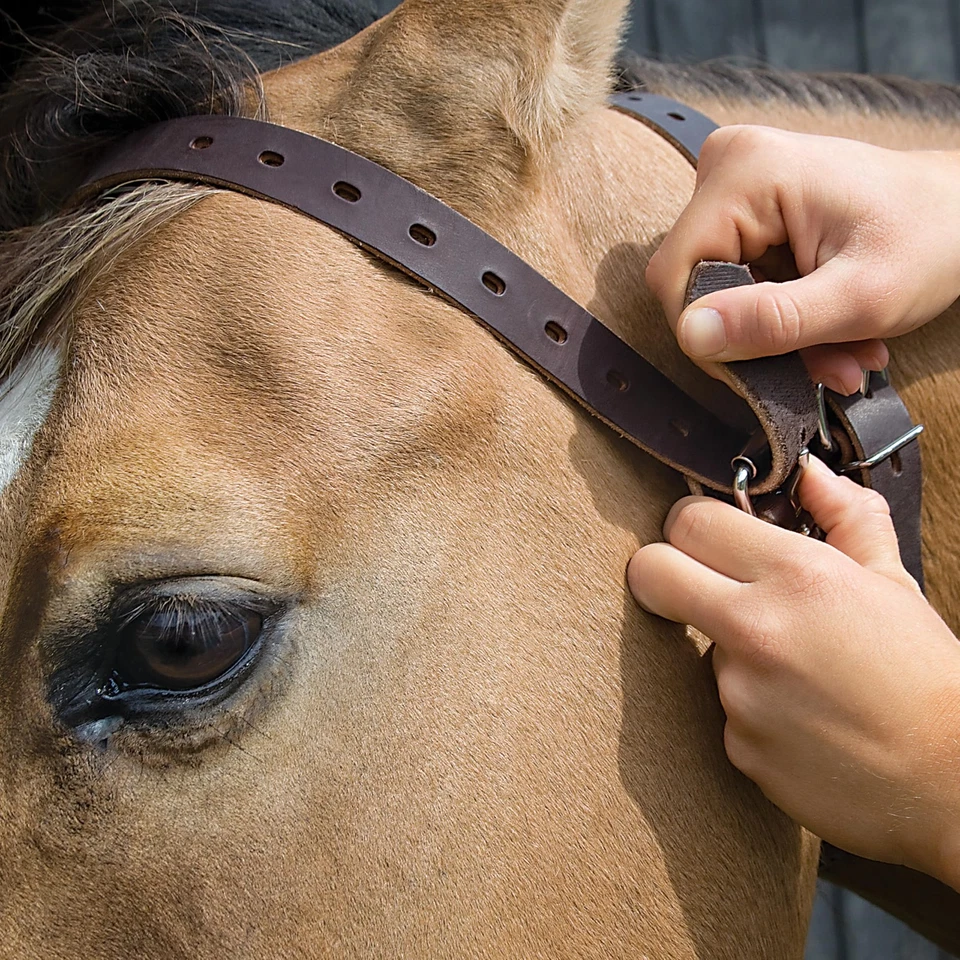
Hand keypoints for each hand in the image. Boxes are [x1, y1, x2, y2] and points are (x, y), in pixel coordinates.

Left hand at [627, 457, 959, 888]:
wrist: (953, 784)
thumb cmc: (928, 677)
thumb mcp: (893, 583)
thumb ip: (845, 517)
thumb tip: (810, 473)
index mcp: (797, 576)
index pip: (688, 521)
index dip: (692, 523)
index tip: (706, 537)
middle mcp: (757, 631)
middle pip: (651, 573)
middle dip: (662, 571)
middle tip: (698, 584)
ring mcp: (740, 695)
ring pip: (697, 648)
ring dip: (732, 652)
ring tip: (801, 674)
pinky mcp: (737, 748)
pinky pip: (722, 711)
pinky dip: (752, 709)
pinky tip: (802, 718)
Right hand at [646, 127, 959, 393]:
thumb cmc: (932, 239)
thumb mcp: (860, 296)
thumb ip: (774, 320)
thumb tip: (691, 336)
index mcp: (746, 174)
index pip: (676, 276)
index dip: (709, 335)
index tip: (765, 370)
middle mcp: (728, 166)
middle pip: (698, 284)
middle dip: (756, 340)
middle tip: (825, 365)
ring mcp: (736, 183)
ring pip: (720, 290)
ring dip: (776, 336)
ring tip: (842, 353)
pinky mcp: (747, 204)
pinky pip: (739, 278)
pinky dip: (782, 315)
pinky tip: (830, 331)